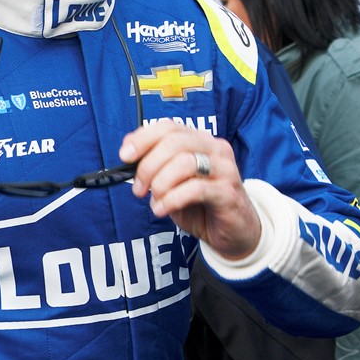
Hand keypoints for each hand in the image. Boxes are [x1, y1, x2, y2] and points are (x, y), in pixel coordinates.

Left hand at [119, 123, 260, 261]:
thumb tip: (128, 154)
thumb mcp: (172, 184)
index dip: (143, 138)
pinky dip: (172, 199)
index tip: (125, 156)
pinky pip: (195, 189)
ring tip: (155, 201)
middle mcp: (215, 149)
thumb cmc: (201, 205)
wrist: (234, 232)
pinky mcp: (228, 192)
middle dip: (148, 165)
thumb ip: (155, 167)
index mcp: (199, 141)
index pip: (169, 127)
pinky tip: (162, 209)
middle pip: (175, 142)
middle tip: (138, 188)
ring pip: (185, 162)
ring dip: (160, 184)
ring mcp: (224, 169)